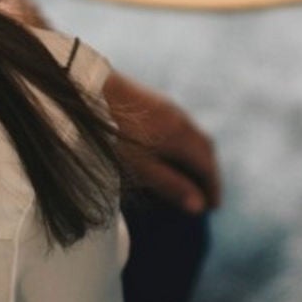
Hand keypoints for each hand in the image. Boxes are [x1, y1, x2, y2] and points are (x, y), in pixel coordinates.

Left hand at [103, 73, 222, 215]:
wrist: (88, 93)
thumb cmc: (114, 137)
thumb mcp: (141, 168)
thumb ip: (171, 185)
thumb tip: (199, 207)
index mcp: (182, 135)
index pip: (207, 164)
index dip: (212, 187)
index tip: (213, 207)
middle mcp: (181, 118)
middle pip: (204, 147)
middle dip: (208, 172)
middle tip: (206, 194)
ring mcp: (167, 106)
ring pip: (192, 134)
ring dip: (196, 157)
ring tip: (190, 176)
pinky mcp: (152, 101)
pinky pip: (179, 125)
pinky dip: (184, 144)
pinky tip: (170, 152)